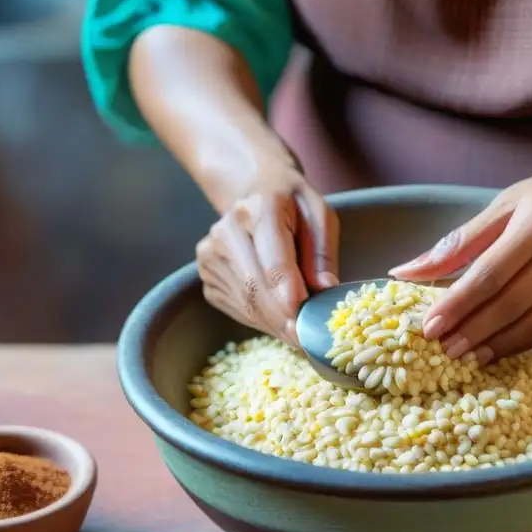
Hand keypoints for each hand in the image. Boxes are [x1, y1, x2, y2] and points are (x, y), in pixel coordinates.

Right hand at [196, 151, 338, 344]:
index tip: (304, 322)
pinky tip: (280, 320)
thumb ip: (323, 251)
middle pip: (256, 287)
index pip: (273, 259)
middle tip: (308, 341)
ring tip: (299, 334)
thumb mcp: (320, 216)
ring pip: (245, 303)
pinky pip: (237, 308)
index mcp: (260, 208)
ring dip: (275, 325)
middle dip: (284, 319)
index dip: (288, 294)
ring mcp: (211, 254)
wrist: (255, 191)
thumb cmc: (294, 207)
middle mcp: (226, 230)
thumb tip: (324, 289)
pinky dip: (262, 321)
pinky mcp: (207, 275)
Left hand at [389, 162, 531, 361]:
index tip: (429, 327)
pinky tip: (498, 350)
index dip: (457, 304)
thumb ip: (459, 242)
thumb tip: (406, 271)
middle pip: (511, 302)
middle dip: (472, 330)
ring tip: (465, 356)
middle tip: (443, 349)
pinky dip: (523, 343)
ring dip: (496, 344)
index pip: (490, 272)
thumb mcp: (507, 204)